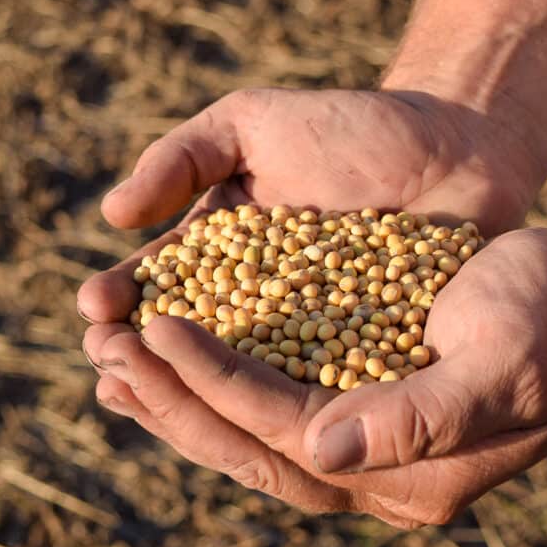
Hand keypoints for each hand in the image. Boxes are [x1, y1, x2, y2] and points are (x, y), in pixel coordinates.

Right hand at [78, 83, 538, 407]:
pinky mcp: (362, 365)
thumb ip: (183, 157)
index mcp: (223, 252)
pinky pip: (317, 393)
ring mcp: (307, 339)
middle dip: (143, 354)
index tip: (95, 309)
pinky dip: (284, 410)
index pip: (159, 283)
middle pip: (188, 341)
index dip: (123, 298)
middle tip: (110, 360)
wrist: (451, 143)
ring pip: (241, 379)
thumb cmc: (348, 126)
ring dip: (194, 392)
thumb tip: (112, 214)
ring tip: (153, 397)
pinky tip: (254, 424)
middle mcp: (256, 305)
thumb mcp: (253, 122)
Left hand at [81, 222, 546, 525]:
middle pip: (251, 446)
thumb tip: (318, 451)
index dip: (217, 385)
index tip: (156, 328)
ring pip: (248, 431)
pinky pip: (267, 399)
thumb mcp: (505, 361)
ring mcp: (360, 439)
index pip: (286, 433)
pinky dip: (214, 379)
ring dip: (178, 397)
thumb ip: (423, 415)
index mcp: (410, 474)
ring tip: (112, 362)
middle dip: (173, 400)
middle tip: (105, 352)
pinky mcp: (351, 398)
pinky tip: (171, 353)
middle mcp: (375, 471)